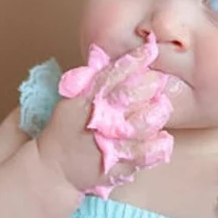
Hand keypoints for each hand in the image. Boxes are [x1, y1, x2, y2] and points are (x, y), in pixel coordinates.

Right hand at [35, 41, 174, 196]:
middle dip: (150, 84)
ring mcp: (111, 142)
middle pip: (131, 95)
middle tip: (160, 81)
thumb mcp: (72, 100)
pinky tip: (163, 138)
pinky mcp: (119, 165)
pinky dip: (158, 145)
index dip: (135, 60)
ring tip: (162, 107)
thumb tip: (104, 55)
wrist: (54, 168)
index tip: (150, 49)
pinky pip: (145, 154)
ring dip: (157, 112)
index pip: (114, 73)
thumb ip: (90, 81)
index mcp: (87, 98)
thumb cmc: (64, 130)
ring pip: (143, 123)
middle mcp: (100, 117)